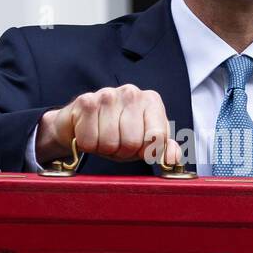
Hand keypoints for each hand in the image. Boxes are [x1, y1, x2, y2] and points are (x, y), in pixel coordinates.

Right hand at [35, 84, 182, 166]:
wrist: (81, 123)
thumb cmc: (117, 133)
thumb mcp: (144, 142)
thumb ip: (163, 148)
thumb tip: (172, 159)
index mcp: (151, 101)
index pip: (157, 137)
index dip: (146, 152)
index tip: (139, 148)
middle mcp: (132, 93)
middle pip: (132, 142)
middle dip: (123, 152)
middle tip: (117, 143)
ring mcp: (108, 95)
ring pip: (110, 143)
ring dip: (104, 149)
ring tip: (102, 138)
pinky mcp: (86, 101)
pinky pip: (90, 141)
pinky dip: (88, 145)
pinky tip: (89, 133)